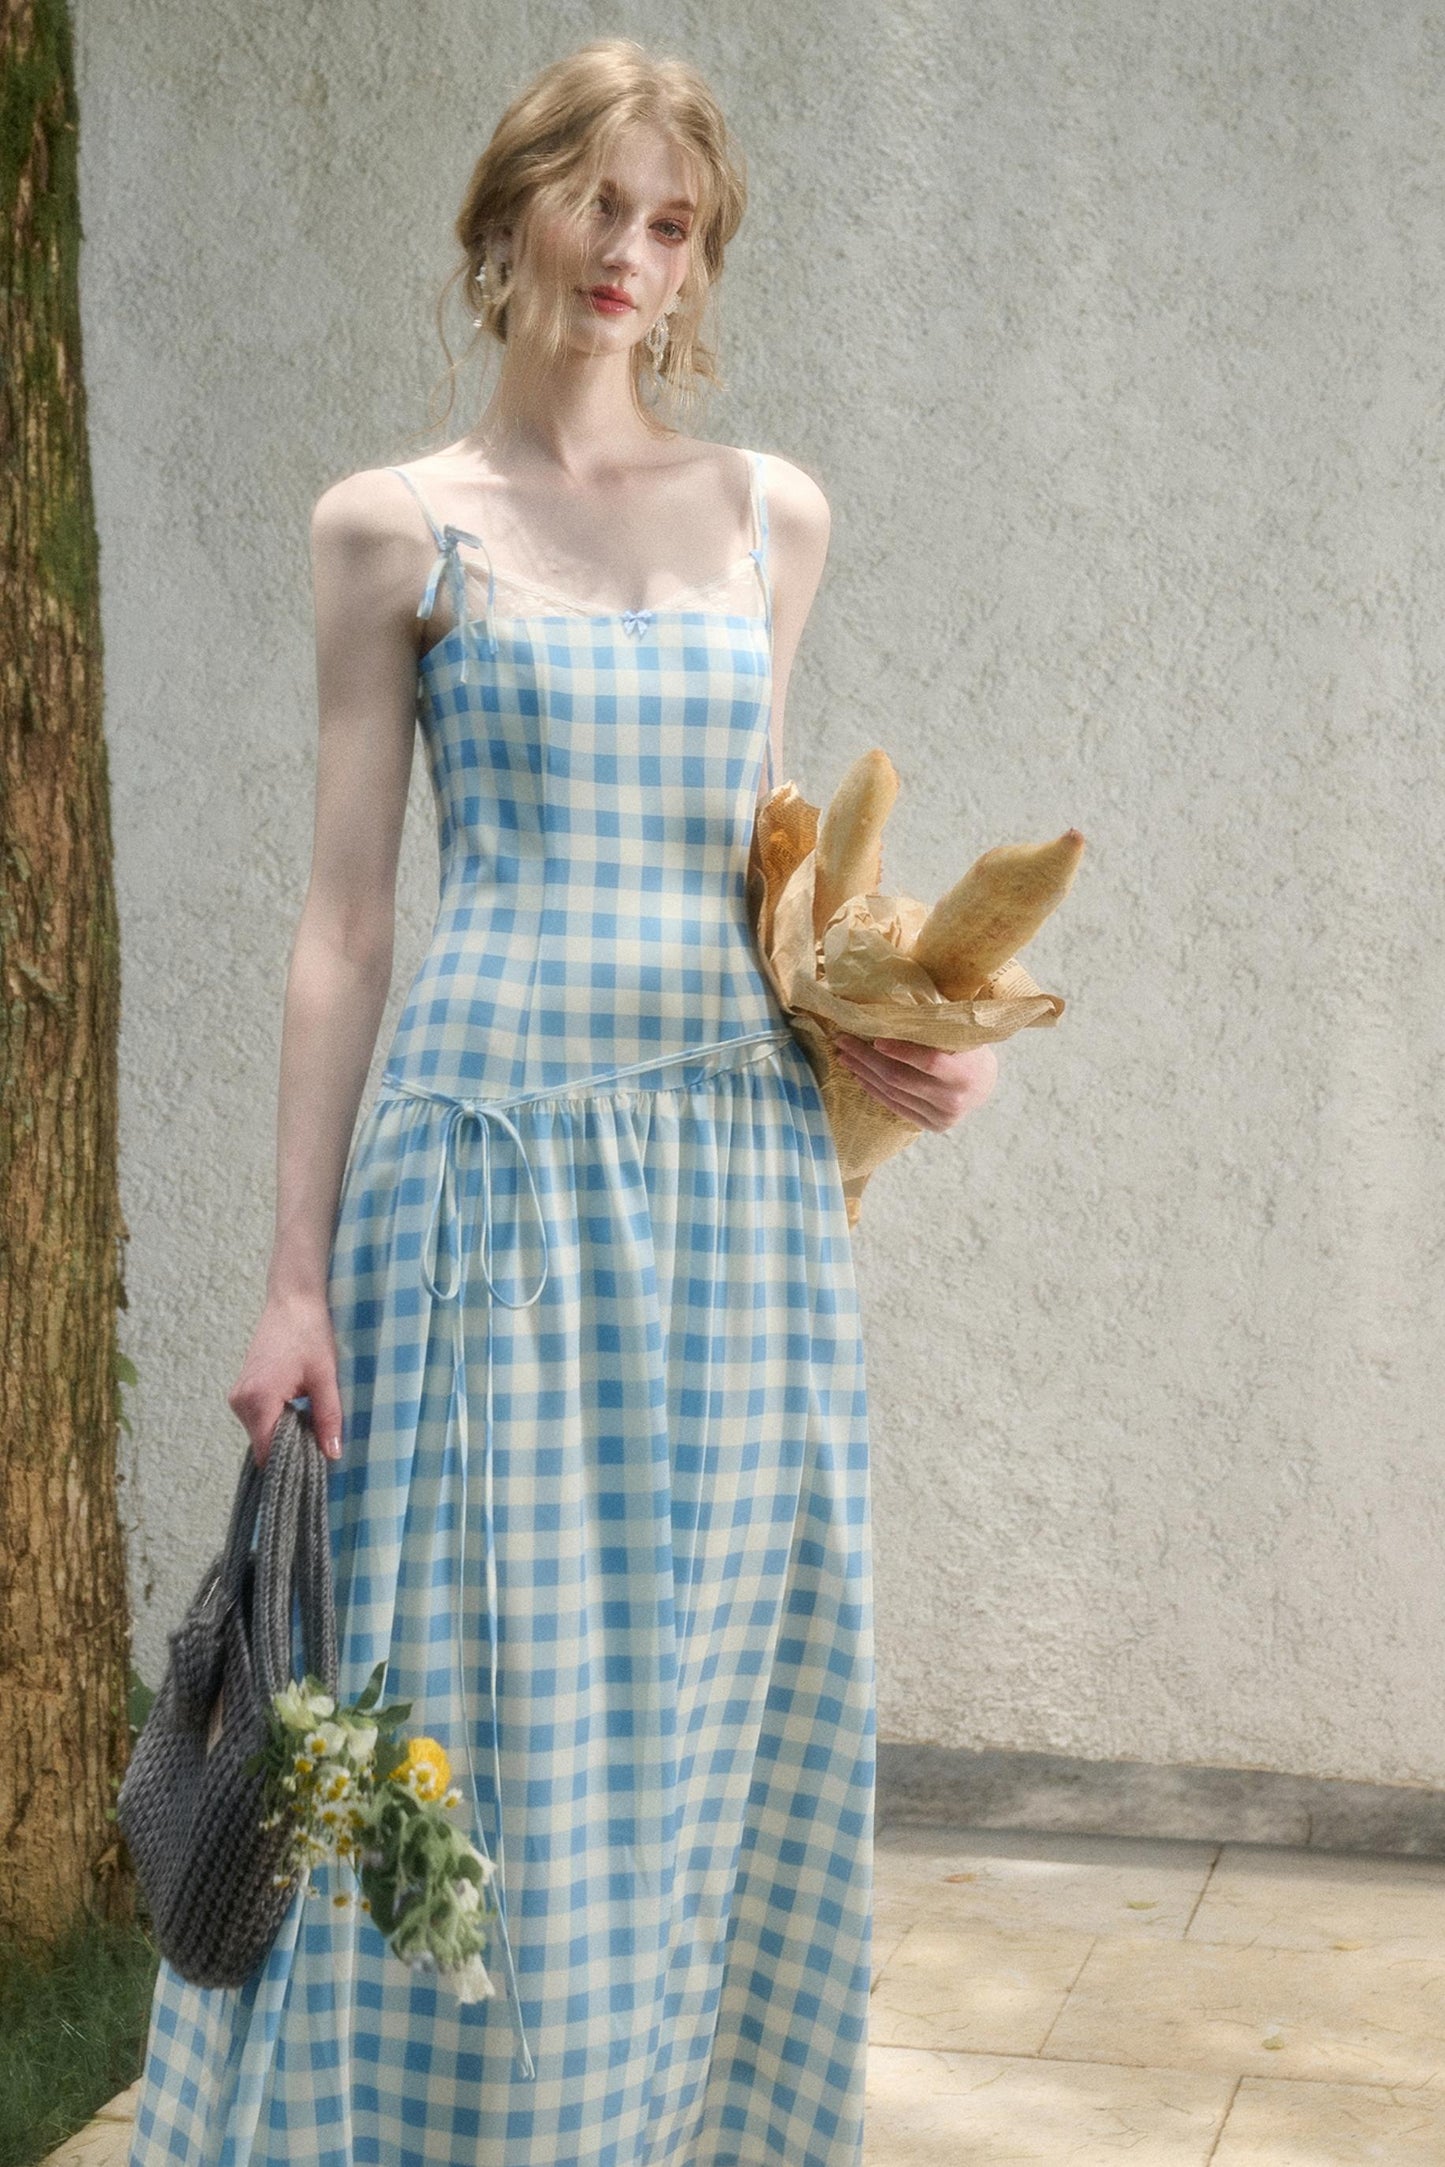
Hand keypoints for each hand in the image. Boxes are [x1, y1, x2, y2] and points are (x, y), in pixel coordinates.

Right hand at [228, 1291, 344, 1468]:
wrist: (292, 1301)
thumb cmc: (310, 1334)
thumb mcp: (325, 1377)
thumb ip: (327, 1418)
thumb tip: (332, 1454)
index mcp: (258, 1400)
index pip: (268, 1452)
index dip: (291, 1463)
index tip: (314, 1469)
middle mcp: (240, 1402)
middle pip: (263, 1445)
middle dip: (290, 1450)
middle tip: (320, 1447)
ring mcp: (238, 1396)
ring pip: (261, 1433)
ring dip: (284, 1434)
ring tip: (312, 1425)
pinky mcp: (242, 1390)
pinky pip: (259, 1419)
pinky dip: (277, 1422)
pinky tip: (299, 1412)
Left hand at [831, 1033, 998, 1130]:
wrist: (984, 1084)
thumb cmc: (968, 1047)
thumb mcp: (959, 1032)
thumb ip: (933, 1023)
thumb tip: (892, 1003)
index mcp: (966, 1072)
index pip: (928, 1061)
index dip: (900, 1050)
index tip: (875, 1037)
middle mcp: (953, 1099)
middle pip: (901, 1078)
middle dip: (866, 1058)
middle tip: (843, 1041)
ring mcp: (941, 1116)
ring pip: (893, 1092)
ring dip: (864, 1073)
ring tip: (845, 1056)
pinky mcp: (931, 1126)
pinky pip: (894, 1106)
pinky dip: (873, 1089)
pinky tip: (859, 1075)